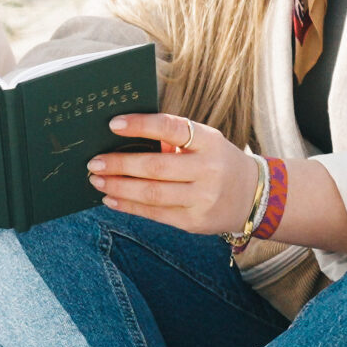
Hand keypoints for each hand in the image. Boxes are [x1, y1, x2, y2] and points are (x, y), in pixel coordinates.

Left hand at [91, 112, 261, 235]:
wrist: (253, 196)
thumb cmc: (217, 161)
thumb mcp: (206, 142)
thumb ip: (174, 139)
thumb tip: (124, 137)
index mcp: (209, 142)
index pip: (171, 128)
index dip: (141, 125)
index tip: (113, 124)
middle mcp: (208, 170)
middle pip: (155, 167)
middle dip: (119, 164)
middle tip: (94, 162)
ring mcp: (202, 199)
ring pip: (151, 194)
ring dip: (118, 187)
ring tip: (97, 181)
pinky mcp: (194, 222)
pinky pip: (154, 214)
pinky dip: (129, 207)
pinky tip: (111, 199)